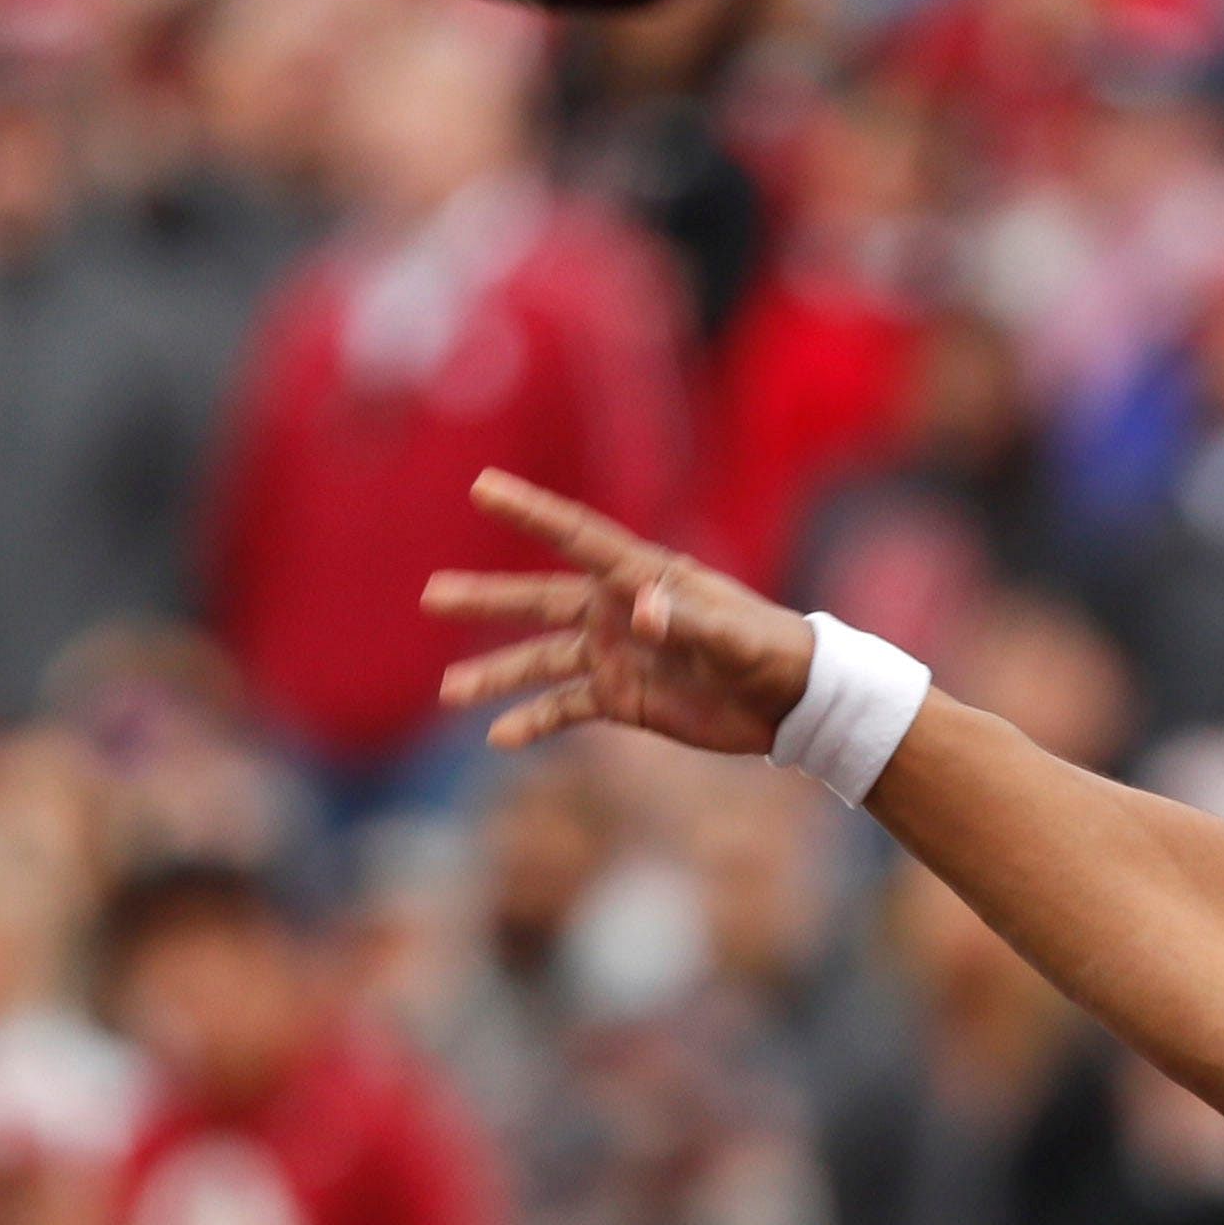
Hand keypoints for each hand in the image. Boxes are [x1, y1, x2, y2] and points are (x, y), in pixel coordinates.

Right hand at [427, 473, 820, 756]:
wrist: (792, 702)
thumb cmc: (769, 652)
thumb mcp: (732, 638)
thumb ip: (687, 623)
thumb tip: (642, 612)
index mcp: (644, 577)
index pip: (578, 537)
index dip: (530, 512)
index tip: (483, 487)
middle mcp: (619, 611)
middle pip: (539, 601)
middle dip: (486, 599)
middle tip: (431, 596)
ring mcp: (616, 654)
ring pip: (541, 660)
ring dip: (497, 675)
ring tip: (448, 692)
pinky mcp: (622, 698)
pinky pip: (566, 708)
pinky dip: (534, 721)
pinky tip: (499, 737)